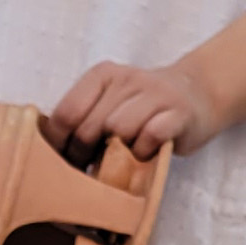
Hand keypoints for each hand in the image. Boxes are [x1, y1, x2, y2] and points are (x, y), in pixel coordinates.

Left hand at [47, 61, 219, 163]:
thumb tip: (48, 161)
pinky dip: (144, 152)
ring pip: (119, 130)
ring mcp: (154, 94)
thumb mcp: (107, 105)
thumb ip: (81, 122)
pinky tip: (145, 155)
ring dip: (116, 155)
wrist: (197, 94)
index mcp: (102, 75)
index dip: (59, 147)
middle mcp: (127, 79)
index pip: (66, 113)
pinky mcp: (178, 113)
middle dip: (85, 157)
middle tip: (91, 169)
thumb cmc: (141, 111)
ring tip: (120, 161)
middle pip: (89, 128)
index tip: (62, 164)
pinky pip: (150, 136)